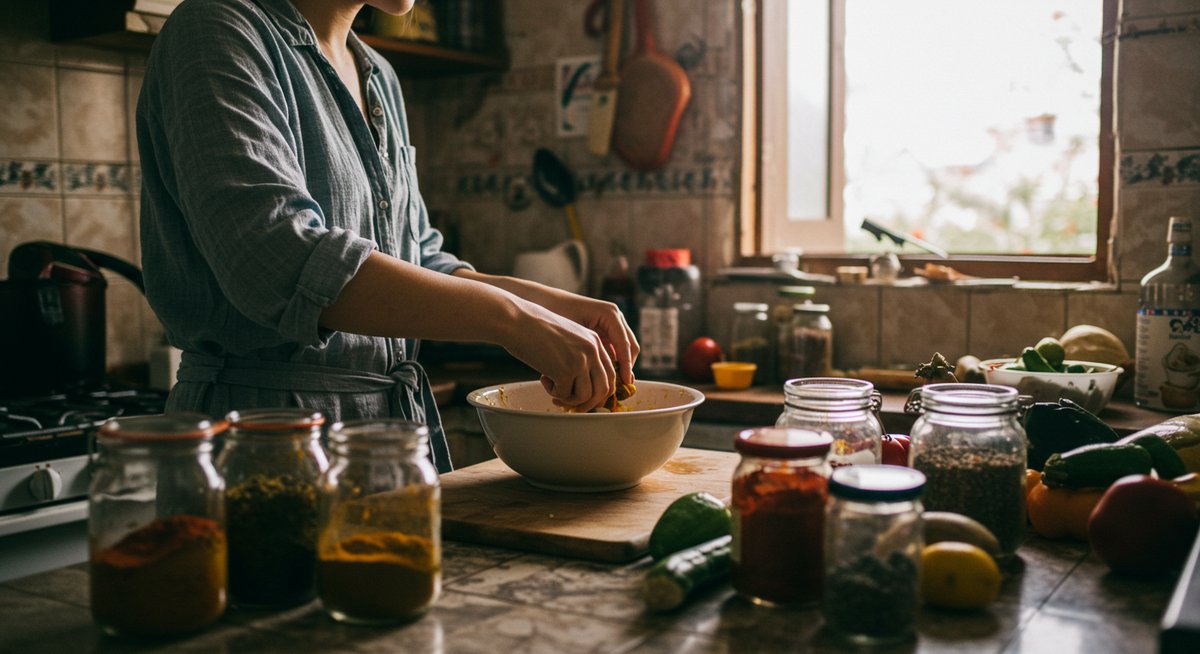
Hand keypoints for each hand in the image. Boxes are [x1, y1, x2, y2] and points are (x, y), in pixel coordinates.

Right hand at [503, 300, 617, 411]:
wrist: (517, 321)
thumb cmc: (536, 330)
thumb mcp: (568, 338)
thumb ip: (581, 355)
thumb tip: (586, 386)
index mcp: (595, 341)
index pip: (610, 374)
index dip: (600, 391)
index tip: (587, 398)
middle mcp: (592, 350)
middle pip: (604, 389)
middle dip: (589, 403)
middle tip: (572, 404)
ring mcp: (580, 360)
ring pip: (586, 396)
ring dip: (570, 400)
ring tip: (555, 390)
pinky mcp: (565, 370)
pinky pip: (565, 395)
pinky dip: (554, 393)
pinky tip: (544, 379)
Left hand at [535, 291, 639, 386]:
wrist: (544, 301)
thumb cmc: (555, 312)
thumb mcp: (573, 330)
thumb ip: (590, 349)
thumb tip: (605, 373)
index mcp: (610, 314)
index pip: (625, 344)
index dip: (626, 365)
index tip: (626, 382)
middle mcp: (615, 318)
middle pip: (630, 348)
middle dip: (626, 368)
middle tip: (618, 388)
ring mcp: (611, 324)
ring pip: (624, 351)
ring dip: (619, 367)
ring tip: (609, 385)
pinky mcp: (604, 331)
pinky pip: (613, 350)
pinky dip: (611, 363)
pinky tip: (600, 376)